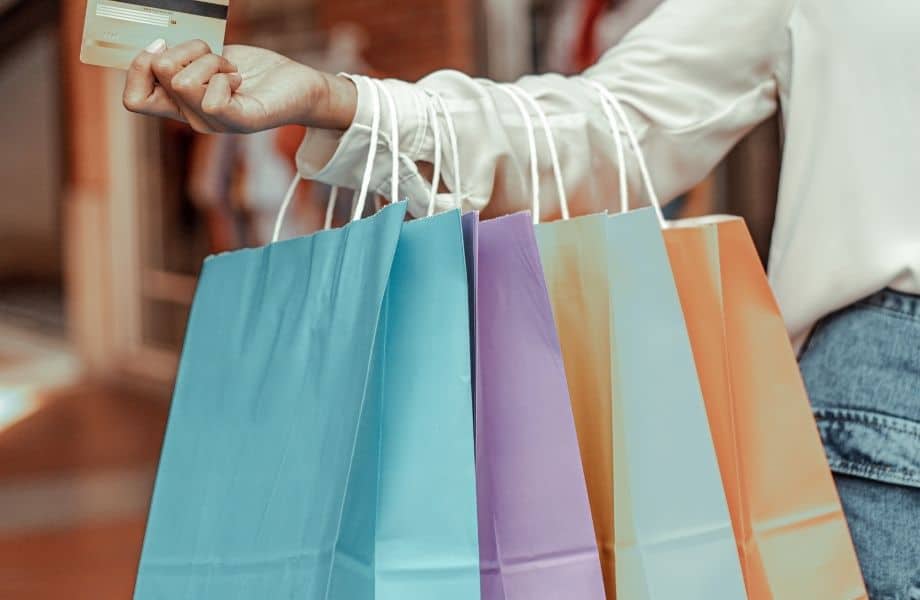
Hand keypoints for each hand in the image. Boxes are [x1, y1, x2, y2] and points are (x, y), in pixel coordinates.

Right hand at [123, 40, 356, 132]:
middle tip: (215, 59)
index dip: (139, 67)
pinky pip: (212, 100)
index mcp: (180, 105)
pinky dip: (223, 78)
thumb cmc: (253, 71)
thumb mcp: (206, 61)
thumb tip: (154, 49)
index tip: (163, 47)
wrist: (298, 85)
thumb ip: (181, 61)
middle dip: (186, 50)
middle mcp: (193, 119)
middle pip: (161, 74)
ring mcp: (216, 124)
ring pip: (183, 80)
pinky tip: (238, 80)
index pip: (133, 100)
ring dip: (210, 60)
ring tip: (232, 70)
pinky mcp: (242, 122)